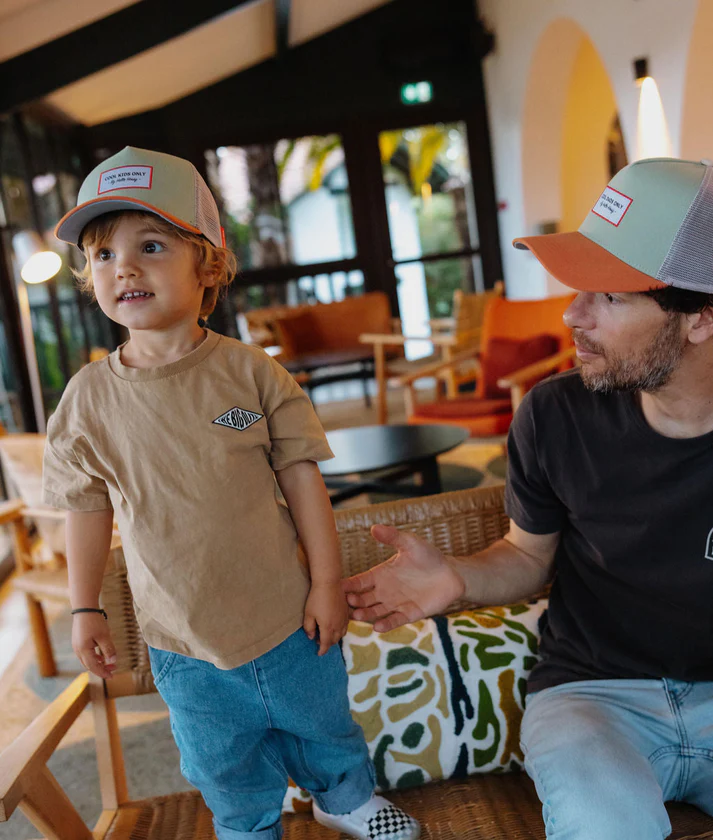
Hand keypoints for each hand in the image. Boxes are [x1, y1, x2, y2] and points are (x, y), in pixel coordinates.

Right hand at [72, 613, 116, 678]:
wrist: (84, 608)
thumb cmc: (94, 621)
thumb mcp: (104, 636)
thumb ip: (108, 649)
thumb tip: (112, 662)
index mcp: (83, 650)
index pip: (93, 667)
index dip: (103, 672)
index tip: (112, 676)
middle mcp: (78, 650)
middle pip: (89, 665)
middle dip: (101, 669)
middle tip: (113, 669)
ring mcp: (77, 646)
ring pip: (87, 660)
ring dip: (98, 663)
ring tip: (109, 663)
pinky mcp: (78, 641)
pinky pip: (86, 654)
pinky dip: (94, 657)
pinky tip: (101, 656)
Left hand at [303, 582, 349, 655]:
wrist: (329, 583)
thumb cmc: (316, 598)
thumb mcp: (308, 614)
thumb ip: (309, 628)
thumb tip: (311, 637)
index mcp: (328, 628)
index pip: (325, 644)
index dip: (322, 651)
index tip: (318, 654)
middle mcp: (338, 625)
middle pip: (334, 640)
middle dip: (327, 644)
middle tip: (319, 641)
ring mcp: (344, 618)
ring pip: (341, 634)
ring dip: (334, 638)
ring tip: (327, 635)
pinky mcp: (347, 612)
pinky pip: (346, 626)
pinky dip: (340, 630)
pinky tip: (335, 626)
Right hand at [342, 525, 464, 630]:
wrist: (451, 573)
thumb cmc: (428, 556)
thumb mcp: (410, 543)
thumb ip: (392, 537)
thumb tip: (374, 527)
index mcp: (381, 574)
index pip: (359, 581)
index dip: (347, 584)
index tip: (335, 587)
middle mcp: (384, 591)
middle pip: (362, 599)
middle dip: (353, 601)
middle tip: (345, 602)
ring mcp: (396, 603)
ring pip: (375, 611)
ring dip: (365, 614)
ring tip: (356, 615)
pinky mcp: (409, 614)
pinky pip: (395, 620)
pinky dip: (386, 624)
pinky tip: (378, 627)